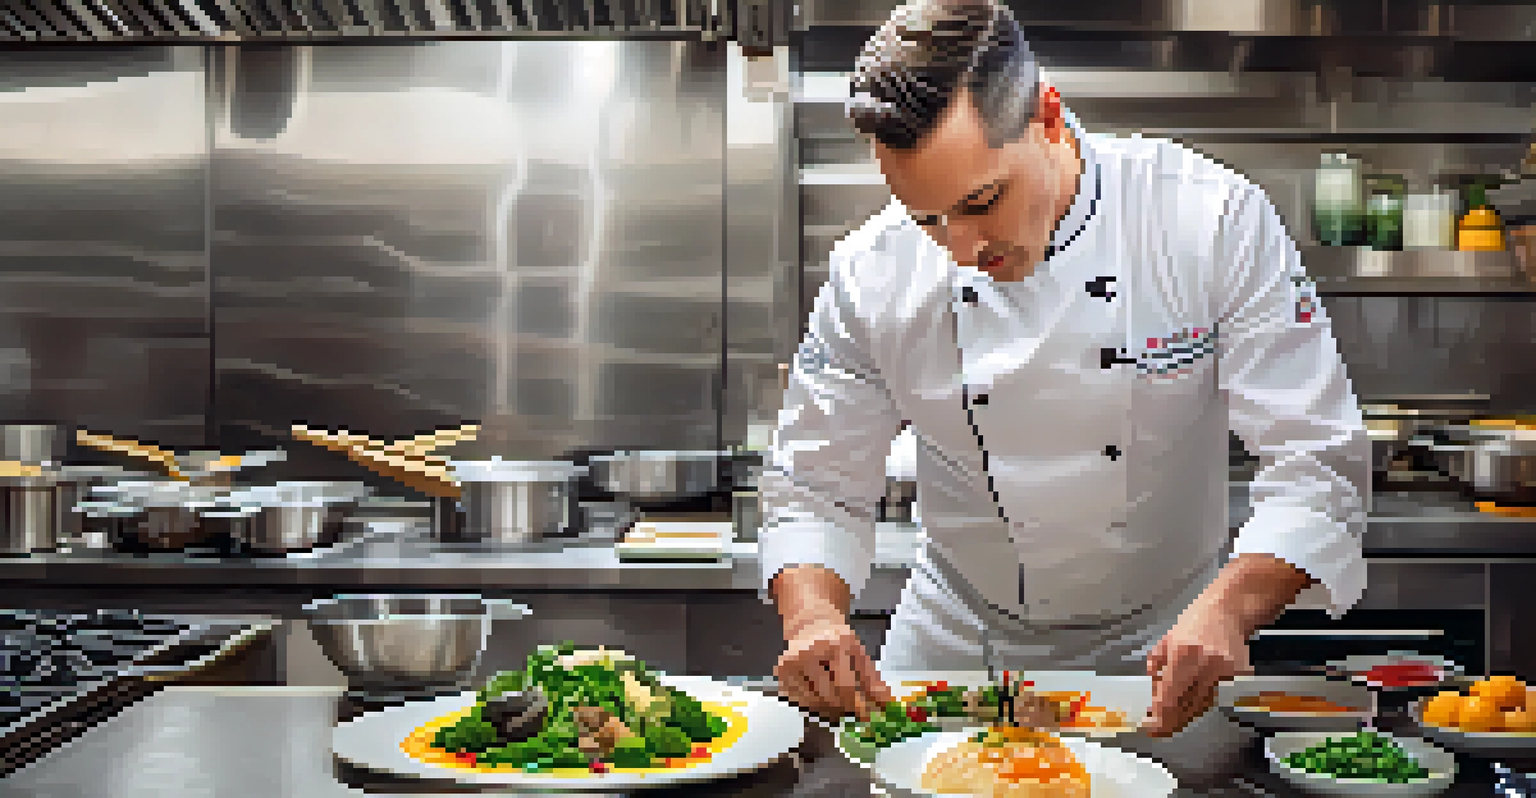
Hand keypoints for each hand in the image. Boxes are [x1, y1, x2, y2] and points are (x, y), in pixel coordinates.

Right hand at [774, 616, 892, 722]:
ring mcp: (789, 670)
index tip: (870, 717)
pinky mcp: (782, 682)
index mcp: (828, 645)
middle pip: (830, 699)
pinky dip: (820, 706)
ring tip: (841, 699)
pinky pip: (806, 706)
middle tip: (859, 713)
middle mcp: (804, 656)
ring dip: (834, 709)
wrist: (809, 627)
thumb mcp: (858, 653)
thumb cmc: (836, 640)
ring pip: (817, 706)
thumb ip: (872, 680)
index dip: (859, 705)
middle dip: (847, 708)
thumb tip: (886, 705)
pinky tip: (825, 694)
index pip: (845, 687)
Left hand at [1142, 597, 1252, 736]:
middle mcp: (1205, 665)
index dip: (1159, 718)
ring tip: (1173, 716)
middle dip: (1171, 720)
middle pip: (1187, 707)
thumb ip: (1156, 665)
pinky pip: (1217, 697)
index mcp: (1182, 655)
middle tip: (1159, 726)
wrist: (1228, 609)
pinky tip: (1192, 702)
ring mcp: (1225, 671)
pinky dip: (1203, 702)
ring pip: (1202, 705)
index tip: (1149, 728)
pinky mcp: (1240, 675)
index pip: (1168, 698)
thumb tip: (1152, 693)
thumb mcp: (1167, 639)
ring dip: (1186, 714)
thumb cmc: (1194, 622)